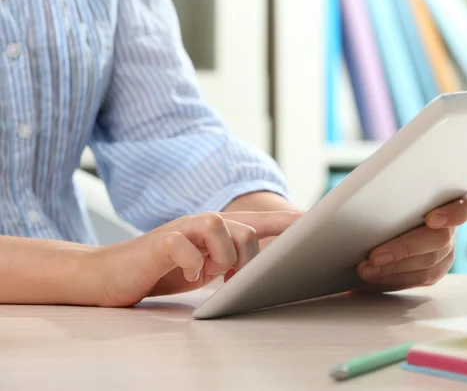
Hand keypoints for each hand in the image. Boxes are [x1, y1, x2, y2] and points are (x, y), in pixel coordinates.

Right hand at [88, 211, 300, 306]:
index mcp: (218, 230)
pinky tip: (187, 278)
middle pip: (247, 229)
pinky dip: (191, 264)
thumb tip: (265, 267)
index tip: (317, 226)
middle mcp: (203, 224)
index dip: (290, 223)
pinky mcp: (159, 243)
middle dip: (250, 260)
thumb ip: (232, 261)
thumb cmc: (164, 270)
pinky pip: (184, 245)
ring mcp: (181, 230)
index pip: (261, 222)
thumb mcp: (206, 266)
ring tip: (213, 278)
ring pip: (220, 226)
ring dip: (224, 258)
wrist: (112, 273)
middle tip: (234, 283)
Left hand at [355, 190, 466, 291]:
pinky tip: (369, 279)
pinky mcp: (433, 270)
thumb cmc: (388, 195)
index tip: (431, 219)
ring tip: (365, 270)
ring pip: (427, 266)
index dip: (454, 213)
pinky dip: (390, 279)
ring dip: (392, 270)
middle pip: (439, 240)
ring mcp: (446, 252)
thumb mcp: (391, 186)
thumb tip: (366, 195)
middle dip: (404, 249)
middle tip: (375, 256)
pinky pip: (415, 280)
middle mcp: (452, 227)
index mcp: (450, 198)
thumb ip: (391, 189)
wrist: (382, 215)